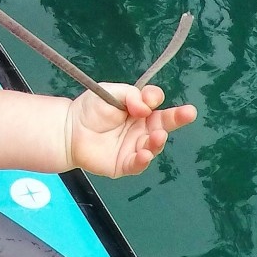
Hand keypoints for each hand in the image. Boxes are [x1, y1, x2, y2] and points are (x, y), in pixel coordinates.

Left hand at [65, 84, 196, 177]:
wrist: (68, 130)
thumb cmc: (91, 109)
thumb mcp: (111, 92)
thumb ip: (131, 95)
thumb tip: (146, 106)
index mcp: (141, 112)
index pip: (156, 104)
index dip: (155, 100)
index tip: (150, 98)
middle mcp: (142, 130)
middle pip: (164, 125)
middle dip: (178, 118)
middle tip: (188, 112)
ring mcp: (135, 148)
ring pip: (153, 146)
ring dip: (157, 142)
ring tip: (157, 136)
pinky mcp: (124, 164)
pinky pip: (137, 165)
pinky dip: (142, 161)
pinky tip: (144, 155)